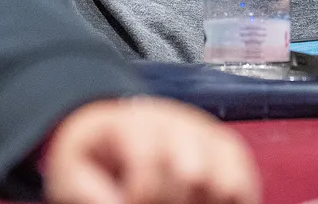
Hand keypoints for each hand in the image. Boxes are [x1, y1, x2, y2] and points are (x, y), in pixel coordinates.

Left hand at [41, 96, 260, 203]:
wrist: (117, 126)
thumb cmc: (96, 153)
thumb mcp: (73, 167)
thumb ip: (86, 190)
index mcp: (137, 122)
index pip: (151, 165)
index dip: (140, 197)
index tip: (130, 201)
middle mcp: (179, 122)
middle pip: (192, 173)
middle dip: (171, 202)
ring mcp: (208, 134)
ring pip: (226, 182)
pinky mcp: (229, 151)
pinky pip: (244, 184)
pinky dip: (232, 203)